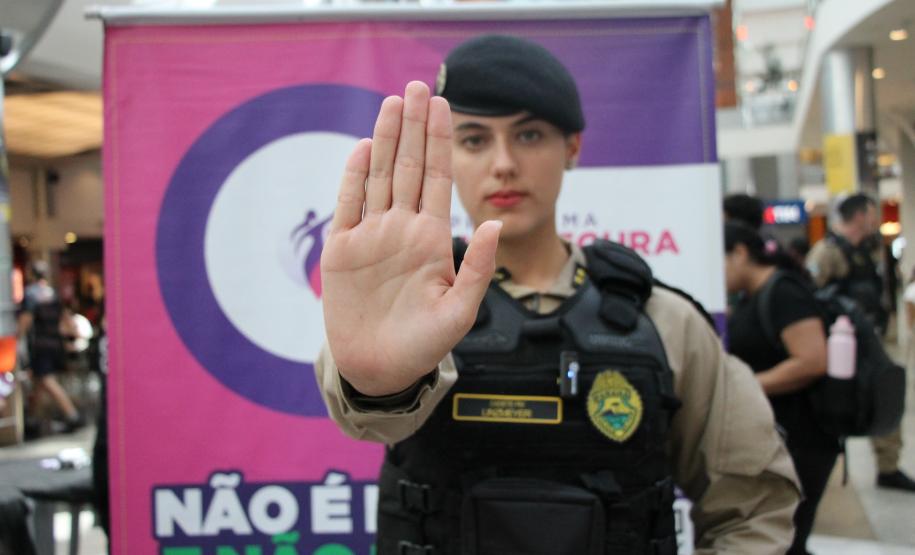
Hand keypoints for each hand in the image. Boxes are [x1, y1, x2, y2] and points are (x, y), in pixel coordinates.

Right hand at [320, 81, 501, 396]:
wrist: (379, 370)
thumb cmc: (423, 345)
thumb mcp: (459, 311)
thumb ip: (476, 268)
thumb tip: (493, 224)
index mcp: (431, 238)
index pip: (436, 178)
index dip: (439, 141)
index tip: (443, 104)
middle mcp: (402, 229)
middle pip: (407, 166)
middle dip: (413, 126)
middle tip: (417, 85)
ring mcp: (371, 236)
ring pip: (378, 177)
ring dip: (384, 140)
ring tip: (393, 102)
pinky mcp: (342, 250)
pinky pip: (348, 206)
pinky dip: (353, 177)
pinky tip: (362, 148)